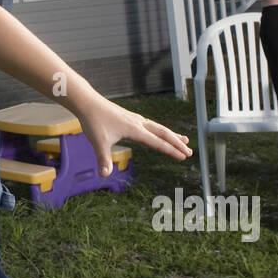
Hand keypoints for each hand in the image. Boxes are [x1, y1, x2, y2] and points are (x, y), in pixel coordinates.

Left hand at [77, 96, 191, 176]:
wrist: (88, 102)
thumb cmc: (94, 121)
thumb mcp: (98, 142)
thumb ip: (103, 159)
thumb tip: (104, 175)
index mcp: (135, 129)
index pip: (157, 142)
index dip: (171, 150)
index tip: (184, 157)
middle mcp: (138, 123)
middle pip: (163, 133)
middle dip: (177, 143)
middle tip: (190, 152)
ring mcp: (135, 119)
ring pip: (158, 127)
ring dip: (172, 135)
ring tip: (184, 140)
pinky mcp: (130, 117)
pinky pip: (151, 125)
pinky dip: (160, 130)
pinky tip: (159, 132)